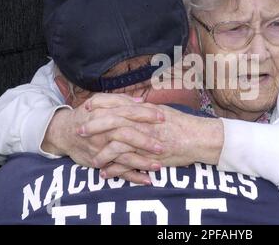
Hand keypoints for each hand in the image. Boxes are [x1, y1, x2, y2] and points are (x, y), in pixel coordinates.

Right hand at [41, 93, 163, 170]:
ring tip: (158, 166)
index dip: (146, 115)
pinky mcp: (99, 162)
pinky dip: (132, 177)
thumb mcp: (99, 102)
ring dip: (141, 162)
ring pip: (122, 155)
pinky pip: (117, 172)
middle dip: (145, 141)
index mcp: (104, 113)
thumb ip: (120, 101)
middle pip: (126, 134)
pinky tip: (147, 180)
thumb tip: (141, 101)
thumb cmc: (87, 115)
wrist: (64, 132)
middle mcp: (102, 131)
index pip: (128, 113)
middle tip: (162, 146)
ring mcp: (100, 148)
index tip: (162, 117)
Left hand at [83, 100, 224, 172]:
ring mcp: (146, 140)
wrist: (199, 137)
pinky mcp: (150, 157)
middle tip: (79, 130)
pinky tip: (106, 174)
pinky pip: (128, 164)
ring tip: (91, 159)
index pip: (117, 103)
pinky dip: (115, 170)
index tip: (87, 107)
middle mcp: (143, 123)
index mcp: (144, 110)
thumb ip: (144, 109)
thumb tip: (132, 104)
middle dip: (93, 126)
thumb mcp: (161, 110)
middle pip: (112, 121)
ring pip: (117, 144)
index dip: (100, 104)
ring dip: (101, 153)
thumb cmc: (182, 123)